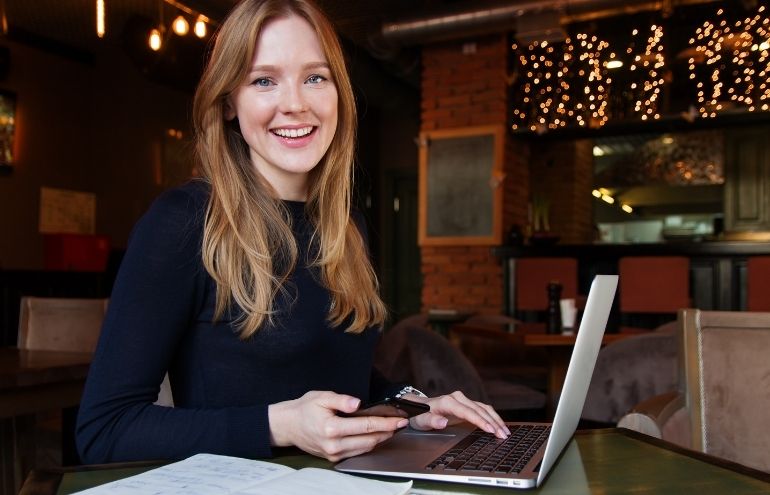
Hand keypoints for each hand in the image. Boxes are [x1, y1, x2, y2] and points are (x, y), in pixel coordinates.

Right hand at [268, 391, 408, 461]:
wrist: (288, 425)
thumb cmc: (304, 409)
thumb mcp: (321, 396)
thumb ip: (341, 399)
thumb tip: (357, 403)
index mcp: (331, 428)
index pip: (366, 426)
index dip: (386, 423)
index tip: (399, 419)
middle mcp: (334, 444)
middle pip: (370, 440)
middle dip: (388, 432)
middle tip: (400, 423)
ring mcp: (334, 453)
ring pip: (365, 449)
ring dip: (381, 439)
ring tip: (392, 429)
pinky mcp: (333, 458)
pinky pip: (357, 452)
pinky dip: (369, 444)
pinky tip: (376, 436)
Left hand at [406, 391, 509, 438]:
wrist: (420, 408)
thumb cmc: (420, 415)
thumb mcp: (421, 420)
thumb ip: (431, 421)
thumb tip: (443, 422)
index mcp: (447, 402)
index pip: (468, 412)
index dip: (480, 421)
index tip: (491, 429)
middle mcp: (457, 398)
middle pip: (479, 410)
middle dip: (493, 423)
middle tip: (503, 435)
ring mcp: (463, 400)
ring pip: (484, 408)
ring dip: (496, 419)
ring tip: (505, 431)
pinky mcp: (467, 404)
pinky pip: (483, 409)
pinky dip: (493, 417)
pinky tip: (499, 425)